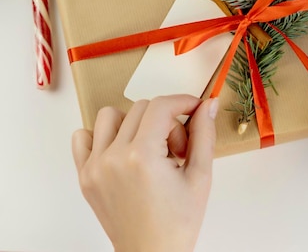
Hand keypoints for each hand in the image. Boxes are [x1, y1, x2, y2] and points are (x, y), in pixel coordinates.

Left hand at [71, 95, 218, 251]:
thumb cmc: (177, 223)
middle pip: (141, 109)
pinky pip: (83, 137)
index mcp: (142, 157)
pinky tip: (124, 151)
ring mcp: (94, 167)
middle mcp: (113, 158)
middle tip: (178, 149)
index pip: (161, 106)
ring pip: (111, 116)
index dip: (183, 102)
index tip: (194, 109)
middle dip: (166, 121)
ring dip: (134, 123)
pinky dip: (103, 136)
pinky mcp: (84, 176)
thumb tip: (207, 105)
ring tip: (150, 149)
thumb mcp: (201, 176)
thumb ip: (204, 134)